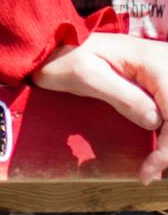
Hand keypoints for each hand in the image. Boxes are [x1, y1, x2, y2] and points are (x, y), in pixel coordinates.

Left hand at [30, 31, 167, 183]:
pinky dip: (165, 130)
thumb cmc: (67, 56)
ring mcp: (162, 70)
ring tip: (152, 166)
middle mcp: (164, 63)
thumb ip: (123, 97)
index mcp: (151, 62)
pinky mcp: (157, 78)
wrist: (57, 43)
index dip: (167, 147)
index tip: (148, 171)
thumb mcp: (88, 76)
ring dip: (167, 140)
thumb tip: (155, 121)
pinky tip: (157, 148)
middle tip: (150, 172)